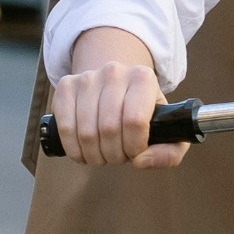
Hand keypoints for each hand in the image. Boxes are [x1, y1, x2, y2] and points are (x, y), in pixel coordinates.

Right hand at [48, 26, 184, 169]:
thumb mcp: (168, 130)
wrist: (116, 85)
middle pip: (109, 128)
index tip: (135, 152)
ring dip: (94, 155)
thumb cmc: (144, 112)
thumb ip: (169, 153)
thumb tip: (140, 162)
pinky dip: (74, 149)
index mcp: (143, 78)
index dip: (134, 146)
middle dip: (114, 154)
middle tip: (118, 156)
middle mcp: (114, 72)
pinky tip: (83, 151)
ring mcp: (87, 77)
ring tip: (103, 154)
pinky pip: (65, 127)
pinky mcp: (66, 86)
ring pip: (86, 132)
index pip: (135, 121)